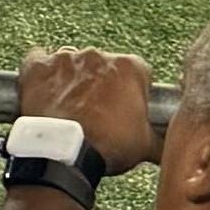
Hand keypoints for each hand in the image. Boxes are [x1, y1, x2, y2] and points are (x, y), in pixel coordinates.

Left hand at [15, 45, 160, 170]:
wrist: (64, 153)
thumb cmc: (106, 146)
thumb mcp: (146, 146)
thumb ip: (162, 139)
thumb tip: (171, 147)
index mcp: (130, 68)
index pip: (138, 73)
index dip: (134, 93)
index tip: (129, 109)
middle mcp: (98, 56)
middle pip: (105, 66)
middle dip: (104, 85)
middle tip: (100, 113)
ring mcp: (66, 58)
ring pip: (73, 63)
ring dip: (74, 80)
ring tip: (72, 108)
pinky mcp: (39, 66)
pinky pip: (38, 59)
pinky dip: (42, 73)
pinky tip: (46, 89)